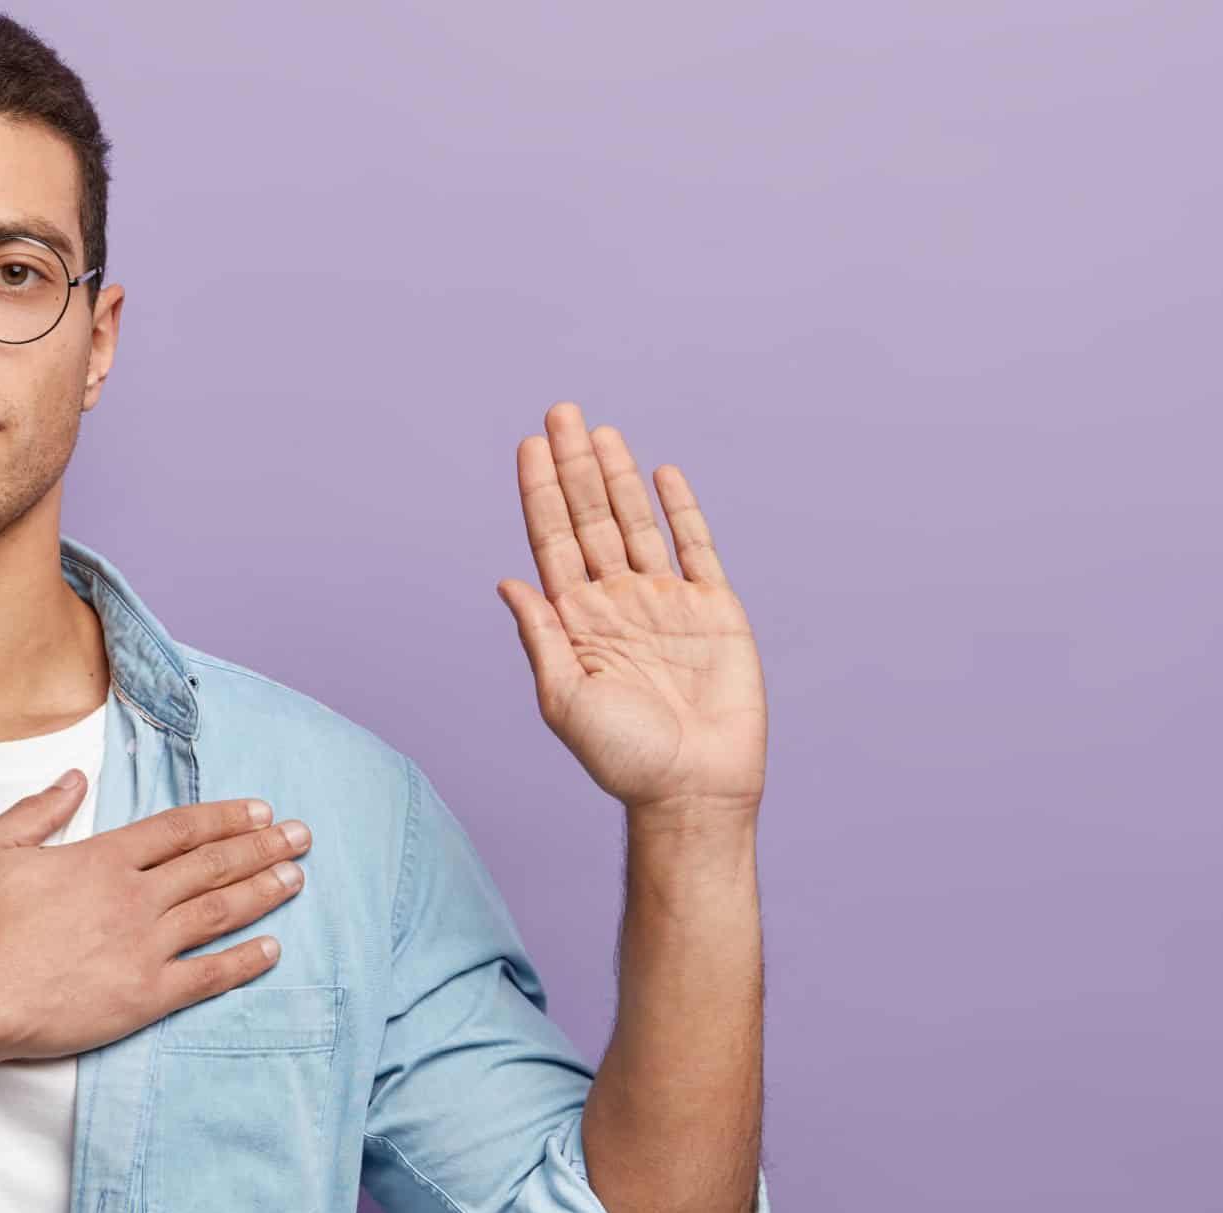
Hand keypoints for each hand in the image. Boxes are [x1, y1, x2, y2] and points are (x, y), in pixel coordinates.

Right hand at [0, 771, 314, 1065]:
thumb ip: (38, 810)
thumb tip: (75, 778)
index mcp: (100, 859)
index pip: (177, 830)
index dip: (223, 818)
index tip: (258, 812)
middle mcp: (132, 898)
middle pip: (210, 865)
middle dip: (261, 847)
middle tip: (300, 837)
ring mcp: (143, 948)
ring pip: (219, 912)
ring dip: (263, 891)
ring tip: (296, 878)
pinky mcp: (144, 996)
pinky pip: (208, 975)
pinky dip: (244, 961)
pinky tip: (272, 948)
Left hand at [494, 401, 766, 821]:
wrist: (693, 790)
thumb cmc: (623, 758)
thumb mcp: (564, 699)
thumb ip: (540, 636)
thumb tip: (506, 580)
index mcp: (577, 621)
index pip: (552, 541)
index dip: (541, 494)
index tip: (528, 447)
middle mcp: (618, 602)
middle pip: (591, 519)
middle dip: (575, 466)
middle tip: (560, 412)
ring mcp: (667, 602)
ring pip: (637, 523)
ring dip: (618, 477)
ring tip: (600, 431)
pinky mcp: (716, 611)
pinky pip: (697, 548)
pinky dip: (681, 511)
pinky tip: (663, 474)